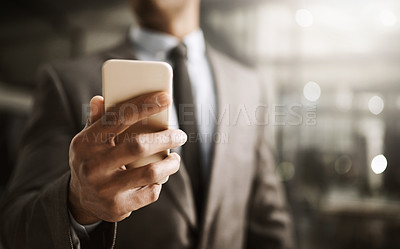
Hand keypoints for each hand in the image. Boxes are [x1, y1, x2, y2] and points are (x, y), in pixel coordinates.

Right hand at [68, 92, 186, 223]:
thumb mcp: (88, 140)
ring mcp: (105, 188)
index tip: (166, 97)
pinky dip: (159, 184)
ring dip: (170, 164)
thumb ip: (98, 120)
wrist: (82, 200)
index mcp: (86, 143)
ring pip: (150, 172)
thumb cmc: (93, 160)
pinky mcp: (118, 207)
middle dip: (166, 138)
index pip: (118, 118)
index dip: (144, 105)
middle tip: (180, 135)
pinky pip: (150, 192)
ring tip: (175, 159)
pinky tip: (159, 179)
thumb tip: (101, 98)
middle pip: (138, 146)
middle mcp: (93, 166)